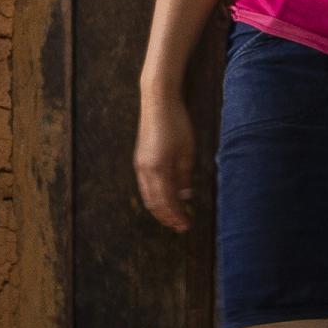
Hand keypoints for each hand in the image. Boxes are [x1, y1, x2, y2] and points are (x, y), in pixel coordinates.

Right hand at [135, 89, 196, 232]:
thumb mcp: (187, 151)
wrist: (157, 101)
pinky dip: (155, 197)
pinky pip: (145, 186)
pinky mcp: (140, 160)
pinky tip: (166, 198)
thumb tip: (185, 196)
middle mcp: (145, 170)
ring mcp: (140, 165)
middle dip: (168, 217)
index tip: (187, 225)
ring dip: (160, 209)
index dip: (177, 216)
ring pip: (148, 196)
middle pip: (155, 203)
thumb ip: (184, 176)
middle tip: (182, 226)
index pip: (168, 201)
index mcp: (158, 169)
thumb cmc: (176, 123)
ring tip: (174, 216)